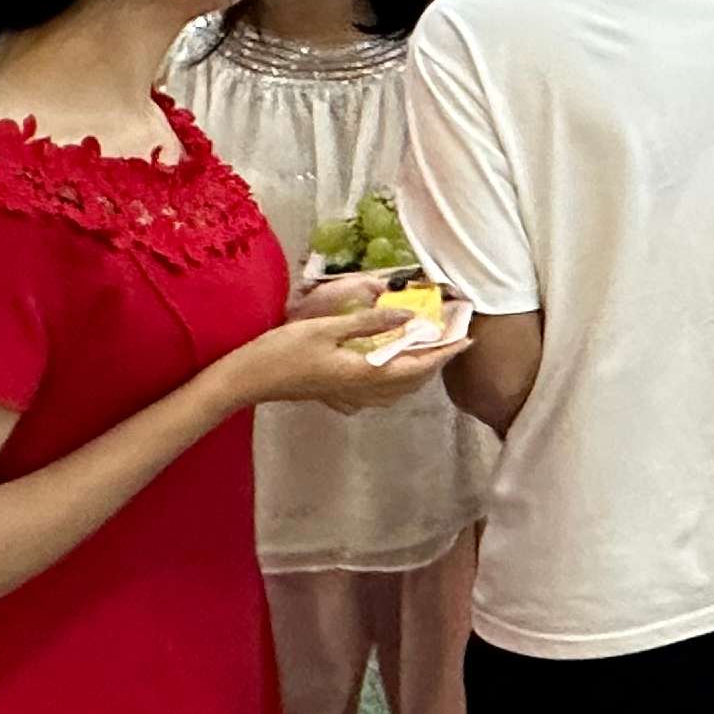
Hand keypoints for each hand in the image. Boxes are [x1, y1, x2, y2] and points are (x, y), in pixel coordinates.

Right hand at [223, 301, 465, 412]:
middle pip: (412, 382)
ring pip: (396, 391)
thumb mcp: (326, 328)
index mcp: (364, 374)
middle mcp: (361, 391)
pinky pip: (377, 394)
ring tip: (428, 350)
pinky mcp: (335, 396)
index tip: (467, 340)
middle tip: (452, 340)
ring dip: (417, 373)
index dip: (444, 353)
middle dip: (436, 362)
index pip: (417, 366)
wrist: (246, 379)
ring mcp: (347, 397)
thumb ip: (369, 322)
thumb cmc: (282, 350)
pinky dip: (394, 382)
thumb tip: (408, 315)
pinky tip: (390, 368)